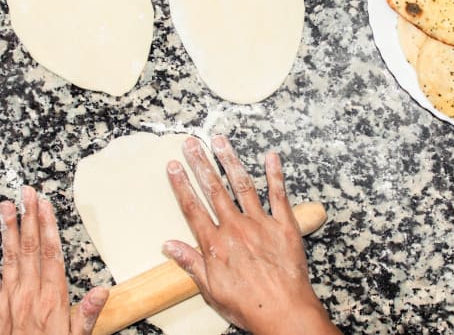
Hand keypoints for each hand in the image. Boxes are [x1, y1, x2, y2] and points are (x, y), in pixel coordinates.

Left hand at [0, 186, 108, 334]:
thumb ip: (86, 314)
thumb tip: (102, 290)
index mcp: (52, 300)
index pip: (51, 254)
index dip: (49, 227)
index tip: (46, 205)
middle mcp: (28, 295)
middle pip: (30, 248)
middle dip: (29, 218)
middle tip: (27, 193)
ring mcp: (8, 300)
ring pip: (9, 257)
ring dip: (8, 229)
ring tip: (7, 206)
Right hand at [162, 136, 340, 334]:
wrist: (285, 312)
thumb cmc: (248, 305)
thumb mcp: (211, 290)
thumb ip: (191, 263)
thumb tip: (169, 246)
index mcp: (216, 244)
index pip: (193, 207)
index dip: (181, 185)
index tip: (173, 166)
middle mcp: (235, 228)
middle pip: (214, 189)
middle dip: (201, 163)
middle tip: (192, 143)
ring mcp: (260, 224)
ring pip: (242, 185)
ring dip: (230, 160)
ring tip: (220, 141)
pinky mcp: (284, 225)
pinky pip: (279, 195)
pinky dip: (275, 174)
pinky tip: (271, 156)